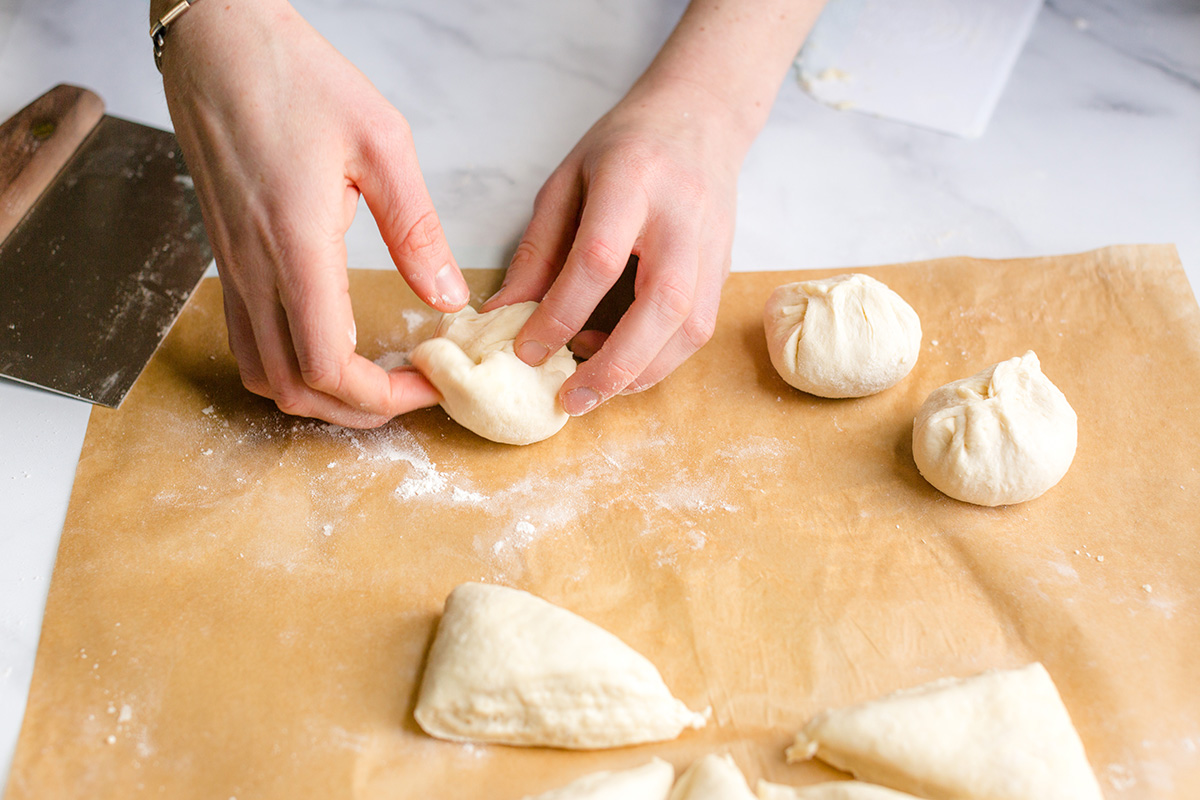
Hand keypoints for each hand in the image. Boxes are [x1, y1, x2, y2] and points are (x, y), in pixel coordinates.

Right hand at [160, 0, 467, 427]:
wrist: (216, 43)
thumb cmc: (295, 78)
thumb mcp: (381, 141)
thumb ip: (416, 228)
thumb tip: (448, 298)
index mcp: (296, 246)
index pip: (328, 365)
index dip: (382, 397)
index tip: (429, 385)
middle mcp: (255, 270)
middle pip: (294, 389)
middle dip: (359, 411)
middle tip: (413, 393)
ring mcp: (233, 269)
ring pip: (264, 375)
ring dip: (321, 396)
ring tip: (378, 380)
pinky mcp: (227, 259)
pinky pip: (248, 342)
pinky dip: (290, 368)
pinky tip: (332, 347)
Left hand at [483, 76, 747, 415]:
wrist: (702, 117)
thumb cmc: (626, 146)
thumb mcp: (566, 181)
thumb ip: (537, 248)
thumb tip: (501, 314)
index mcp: (634, 179)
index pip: (598, 258)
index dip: (561, 312)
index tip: (526, 350)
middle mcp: (682, 216)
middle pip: (661, 303)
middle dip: (615, 363)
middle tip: (570, 399)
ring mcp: (712, 244)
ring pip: (690, 327)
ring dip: (642, 372)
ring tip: (593, 391)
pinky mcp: (724, 268)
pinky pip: (699, 329)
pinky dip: (661, 360)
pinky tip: (624, 369)